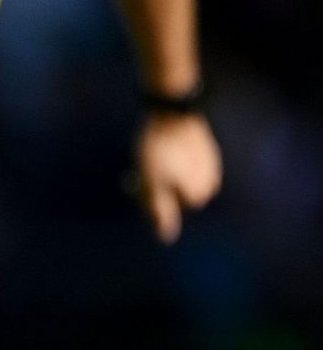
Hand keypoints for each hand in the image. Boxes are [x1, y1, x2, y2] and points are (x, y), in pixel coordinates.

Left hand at [134, 110, 221, 242]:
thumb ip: (161, 212)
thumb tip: (166, 238)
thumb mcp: (153, 185)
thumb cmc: (159, 151)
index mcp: (199, 195)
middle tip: (140, 171)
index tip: (138, 183)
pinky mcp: (205, 150)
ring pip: (180, 180)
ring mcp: (210, 166)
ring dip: (163, 174)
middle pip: (175, 196)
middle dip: (156, 187)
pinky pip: (184, 164)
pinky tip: (163, 148)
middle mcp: (211, 184)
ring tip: (152, 158)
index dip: (149, 199)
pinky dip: (171, 161)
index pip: (168, 210)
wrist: (172, 112)